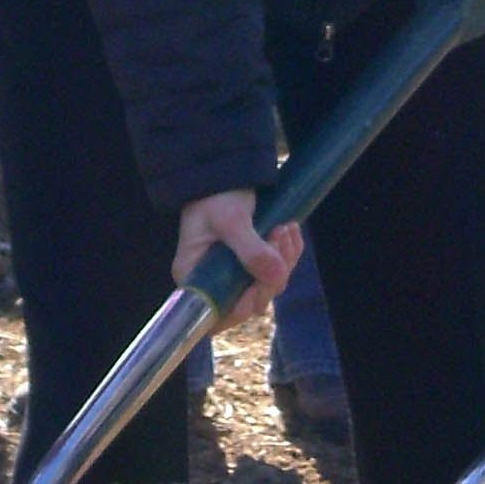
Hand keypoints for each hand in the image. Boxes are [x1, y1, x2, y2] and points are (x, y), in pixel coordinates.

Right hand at [172, 189, 304, 331]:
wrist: (225, 169)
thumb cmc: (216, 194)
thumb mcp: (231, 219)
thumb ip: (250, 249)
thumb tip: (276, 276)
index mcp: (194, 275)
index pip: (216, 314)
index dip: (241, 307)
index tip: (258, 284)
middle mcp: (212, 280)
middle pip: (249, 301)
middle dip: (270, 275)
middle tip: (279, 235)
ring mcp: (234, 272)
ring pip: (267, 285)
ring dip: (283, 259)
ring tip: (285, 227)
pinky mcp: (252, 261)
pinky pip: (276, 270)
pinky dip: (288, 252)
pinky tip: (291, 229)